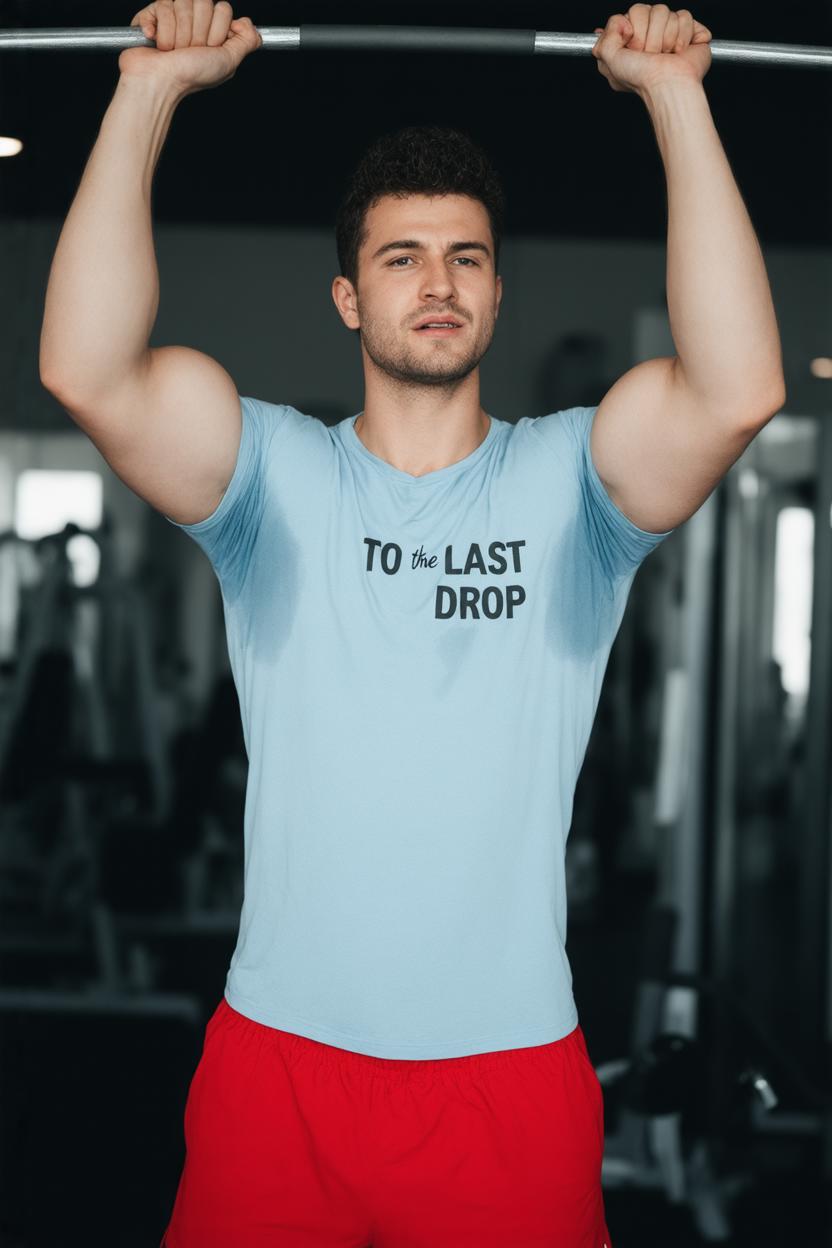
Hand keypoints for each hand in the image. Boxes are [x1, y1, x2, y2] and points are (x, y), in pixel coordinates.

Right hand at [120, 0, 261, 96]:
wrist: (160, 82)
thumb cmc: (191, 76)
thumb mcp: (228, 62)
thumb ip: (246, 41)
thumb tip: (249, 24)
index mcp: (212, 29)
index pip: (223, 8)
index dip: (217, 31)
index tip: (210, 49)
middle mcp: (194, 20)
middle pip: (203, 2)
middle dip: (198, 33)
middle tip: (190, 51)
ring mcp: (172, 15)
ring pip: (182, 2)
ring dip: (179, 34)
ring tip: (174, 50)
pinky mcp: (151, 13)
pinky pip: (161, 5)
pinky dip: (162, 31)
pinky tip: (159, 44)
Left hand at [592, 5, 711, 94]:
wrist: (668, 85)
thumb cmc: (641, 79)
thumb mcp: (607, 60)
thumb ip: (603, 38)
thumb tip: (619, 21)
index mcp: (630, 42)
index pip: (629, 13)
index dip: (631, 29)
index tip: (632, 49)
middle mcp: (648, 36)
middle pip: (645, 9)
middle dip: (646, 34)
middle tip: (649, 54)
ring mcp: (670, 33)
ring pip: (665, 11)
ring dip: (664, 37)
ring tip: (664, 55)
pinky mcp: (690, 32)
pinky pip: (684, 16)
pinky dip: (681, 36)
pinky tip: (678, 51)